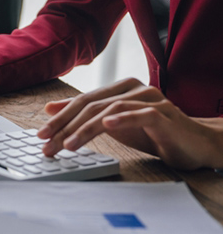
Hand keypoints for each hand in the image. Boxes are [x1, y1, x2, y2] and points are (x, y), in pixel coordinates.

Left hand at [38, 78, 222, 169]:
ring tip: (68, 145)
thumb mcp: (113, 123)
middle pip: (91, 105)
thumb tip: (50, 109)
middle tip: (47, 144)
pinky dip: (122, 119)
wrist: (194, 144)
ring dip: (85, 129)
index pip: (82, 101)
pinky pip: (140, 114)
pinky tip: (106, 126)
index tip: (41, 135)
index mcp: (119, 88)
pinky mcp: (164, 114)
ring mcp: (149, 99)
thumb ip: (85, 114)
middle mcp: (132, 89)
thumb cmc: (152, 133)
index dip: (59, 117)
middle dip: (65, 126)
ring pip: (109, 110)